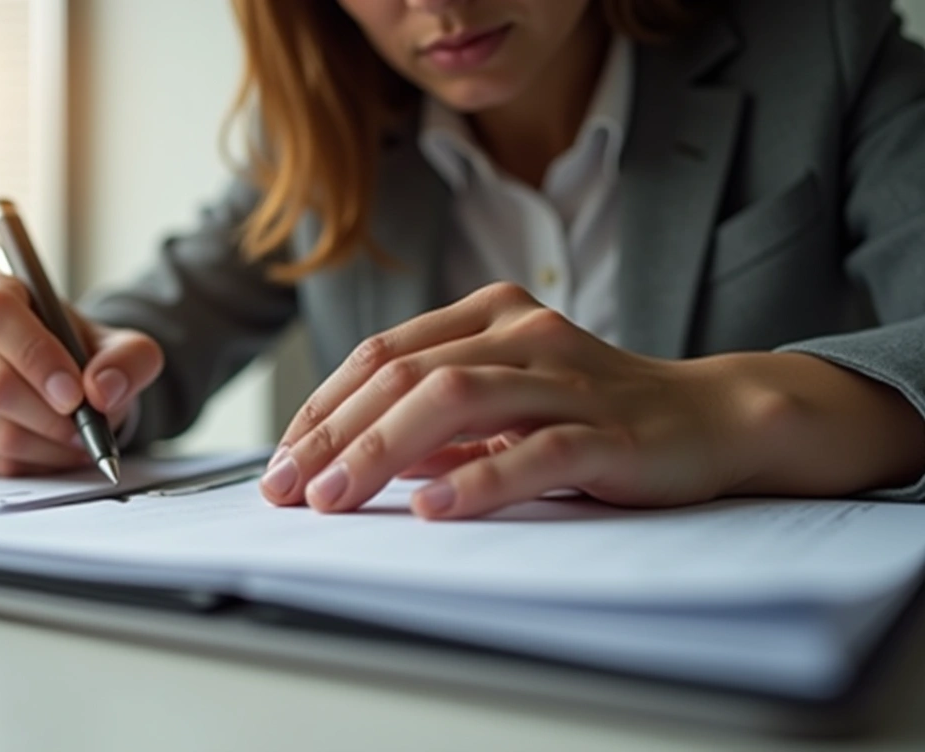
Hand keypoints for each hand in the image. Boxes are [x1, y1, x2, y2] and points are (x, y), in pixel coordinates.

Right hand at [0, 273, 162, 475]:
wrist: (66, 382)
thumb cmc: (82, 354)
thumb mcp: (122, 347)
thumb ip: (128, 360)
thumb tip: (103, 389)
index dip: (35, 356)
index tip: (75, 393)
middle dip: (51, 418)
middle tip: (85, 428)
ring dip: (49, 447)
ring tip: (78, 440)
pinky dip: (34, 465)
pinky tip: (54, 451)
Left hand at [259, 283, 771, 518]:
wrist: (710, 418)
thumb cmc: (593, 414)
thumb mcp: (502, 407)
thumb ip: (436, 425)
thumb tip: (347, 459)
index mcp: (489, 316)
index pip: (382, 355)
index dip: (322, 409)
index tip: (281, 463)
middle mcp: (521, 333)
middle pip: (405, 374)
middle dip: (335, 434)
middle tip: (289, 489)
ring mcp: (566, 377)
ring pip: (455, 398)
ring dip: (382, 450)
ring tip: (335, 498)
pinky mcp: (608, 430)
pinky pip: (533, 449)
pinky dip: (475, 479)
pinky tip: (429, 508)